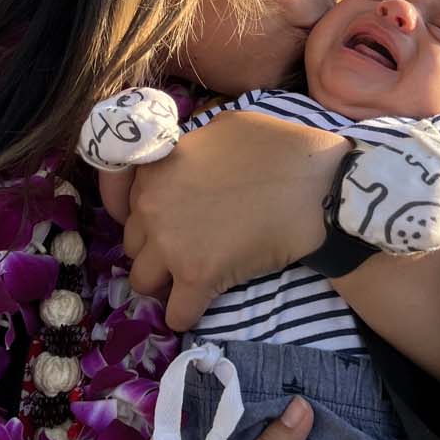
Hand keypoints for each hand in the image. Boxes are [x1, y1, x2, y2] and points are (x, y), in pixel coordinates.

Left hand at [104, 111, 347, 329]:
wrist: (318, 186)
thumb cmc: (280, 148)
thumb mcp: (224, 125)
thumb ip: (190, 146)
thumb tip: (183, 158)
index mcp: (156, 168)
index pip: (120, 203)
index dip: (140, 216)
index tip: (153, 227)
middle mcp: (153, 206)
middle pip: (133, 244)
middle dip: (155, 249)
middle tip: (185, 249)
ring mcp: (172, 244)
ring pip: (143, 281)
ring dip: (164, 283)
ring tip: (189, 279)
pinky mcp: (198, 277)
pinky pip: (176, 313)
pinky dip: (185, 314)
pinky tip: (200, 306)